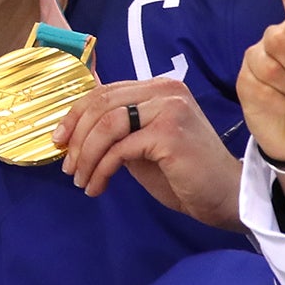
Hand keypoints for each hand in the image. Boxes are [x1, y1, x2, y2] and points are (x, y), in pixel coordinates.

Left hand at [54, 77, 242, 228]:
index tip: (58, 139)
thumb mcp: (141, 143)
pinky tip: (97, 186)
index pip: (104, 92)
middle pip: (100, 104)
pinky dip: (101, 169)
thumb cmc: (183, 173)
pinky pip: (119, 149)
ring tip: (80, 180)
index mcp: (158, 87)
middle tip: (67, 166)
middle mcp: (165, 90)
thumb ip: (116, 129)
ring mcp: (169, 109)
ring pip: (106, 125)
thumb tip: (71, 127)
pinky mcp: (170, 133)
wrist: (225, 197)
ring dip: (85, 156)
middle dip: (76, 137)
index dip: (75, 115)